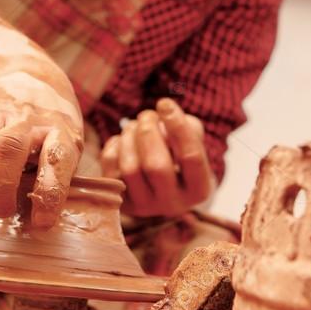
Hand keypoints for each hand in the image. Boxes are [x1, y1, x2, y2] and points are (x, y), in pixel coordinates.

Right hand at [0, 52, 82, 228]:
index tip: (41, 222)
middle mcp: (25, 117)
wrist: (26, 72)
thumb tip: (35, 221)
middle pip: (8, 148)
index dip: (48, 194)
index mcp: (58, 129)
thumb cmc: (49, 124)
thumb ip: (54, 176)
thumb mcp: (66, 143)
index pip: (55, 159)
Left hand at [100, 98, 215, 217]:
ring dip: (129, 137)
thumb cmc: (180, 154)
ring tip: (134, 125)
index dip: (178, 126)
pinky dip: (115, 146)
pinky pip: (111, 170)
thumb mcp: (193, 139)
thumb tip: (161, 118)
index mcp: (199, 189)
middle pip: (156, 167)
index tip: (164, 102)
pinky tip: (124, 141)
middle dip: (148, 132)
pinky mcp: (121, 202)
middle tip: (147, 115)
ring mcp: (144, 207)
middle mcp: (172, 204)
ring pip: (130, 168)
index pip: (191, 156)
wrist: (163, 186)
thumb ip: (186, 125)